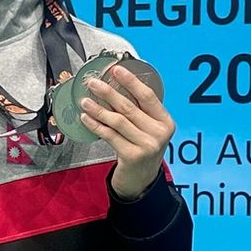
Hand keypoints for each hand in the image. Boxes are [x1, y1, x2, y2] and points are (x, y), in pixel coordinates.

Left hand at [80, 63, 174, 199]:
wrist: (142, 180)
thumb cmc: (143, 148)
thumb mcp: (149, 129)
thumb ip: (140, 111)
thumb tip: (115, 85)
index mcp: (166, 122)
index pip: (147, 96)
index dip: (131, 81)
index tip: (116, 70)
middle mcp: (159, 133)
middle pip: (130, 107)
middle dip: (108, 93)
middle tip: (93, 83)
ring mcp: (147, 146)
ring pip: (118, 121)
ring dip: (98, 109)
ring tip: (85, 101)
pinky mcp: (132, 156)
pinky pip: (110, 135)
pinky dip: (96, 125)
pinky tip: (87, 118)